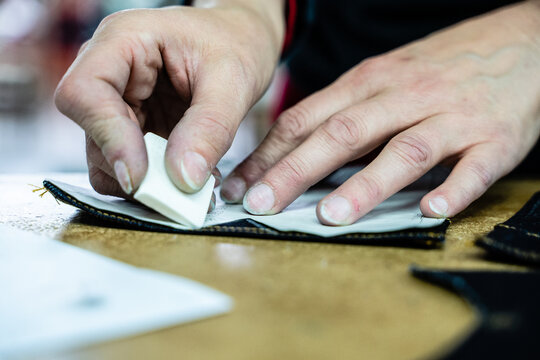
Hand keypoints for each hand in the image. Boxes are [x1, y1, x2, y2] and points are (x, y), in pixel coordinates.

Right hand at [55, 2, 284, 206]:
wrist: (243, 40)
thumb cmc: (237, 44)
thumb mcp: (233, 81)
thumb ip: (210, 128)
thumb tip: (184, 180)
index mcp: (125, 40)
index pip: (85, 92)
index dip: (107, 138)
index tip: (140, 177)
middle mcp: (112, 71)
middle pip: (92, 132)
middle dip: (132, 169)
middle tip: (178, 195)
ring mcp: (121, 101)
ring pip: (107, 157)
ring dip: (146, 182)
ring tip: (193, 187)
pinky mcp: (136, 125)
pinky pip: (132, 164)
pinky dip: (157, 181)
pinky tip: (190, 179)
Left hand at [221, 2, 539, 223]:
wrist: (524, 41)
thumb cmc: (442, 66)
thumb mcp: (385, 76)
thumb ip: (344, 110)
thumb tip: (294, 148)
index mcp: (370, 82)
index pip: (307, 118)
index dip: (269, 153)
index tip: (239, 184)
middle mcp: (404, 96)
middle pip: (342, 133)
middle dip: (296, 171)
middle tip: (261, 204)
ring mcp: (450, 116)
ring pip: (402, 150)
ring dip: (365, 185)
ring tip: (331, 216)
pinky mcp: (494, 137)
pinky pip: (472, 167)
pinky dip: (452, 189)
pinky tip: (430, 209)